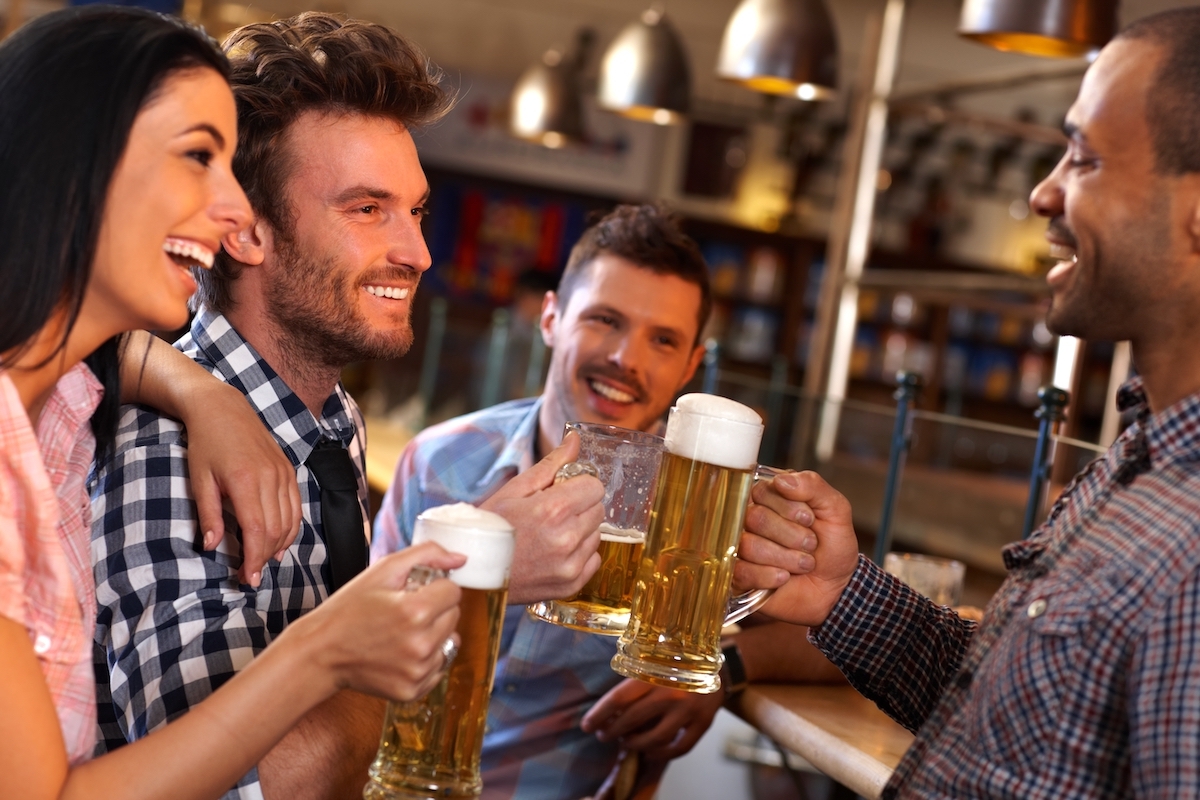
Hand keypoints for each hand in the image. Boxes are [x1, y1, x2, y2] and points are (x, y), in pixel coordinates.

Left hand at [185, 380, 301, 587]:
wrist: (223, 408)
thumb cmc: (206, 444)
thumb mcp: (199, 480)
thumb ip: (208, 515)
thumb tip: (210, 547)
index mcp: (245, 481)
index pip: (257, 531)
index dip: (254, 558)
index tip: (247, 578)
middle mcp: (270, 478)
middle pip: (276, 530)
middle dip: (264, 558)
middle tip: (250, 575)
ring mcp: (283, 473)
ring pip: (290, 521)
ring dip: (278, 546)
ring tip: (262, 561)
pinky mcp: (288, 470)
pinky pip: (296, 507)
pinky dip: (290, 528)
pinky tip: (278, 541)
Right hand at [300, 542, 465, 701]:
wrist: (321, 652)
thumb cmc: (349, 609)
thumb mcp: (384, 570)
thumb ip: (427, 555)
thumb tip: (460, 559)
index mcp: (416, 611)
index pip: (453, 591)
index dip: (434, 587)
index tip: (414, 592)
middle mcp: (421, 644)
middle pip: (454, 616)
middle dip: (435, 610)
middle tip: (404, 612)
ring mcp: (417, 671)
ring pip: (449, 642)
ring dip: (432, 635)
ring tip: (401, 633)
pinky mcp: (412, 691)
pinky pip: (437, 667)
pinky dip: (425, 659)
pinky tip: (400, 653)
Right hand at [480, 432, 604, 604]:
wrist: (471, 573)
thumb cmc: (489, 528)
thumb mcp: (515, 489)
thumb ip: (551, 464)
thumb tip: (575, 439)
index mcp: (553, 510)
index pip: (595, 487)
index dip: (579, 485)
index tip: (562, 491)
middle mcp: (566, 539)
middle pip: (598, 510)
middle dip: (580, 506)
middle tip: (551, 513)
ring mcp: (570, 565)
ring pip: (596, 535)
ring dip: (580, 531)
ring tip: (549, 535)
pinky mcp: (571, 585)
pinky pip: (593, 559)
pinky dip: (579, 554)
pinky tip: (553, 553)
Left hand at [580, 679, 722, 760]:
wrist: (720, 666)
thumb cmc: (679, 665)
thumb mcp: (655, 665)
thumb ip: (636, 684)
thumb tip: (609, 709)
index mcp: (654, 673)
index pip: (619, 698)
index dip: (599, 714)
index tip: (586, 725)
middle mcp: (670, 692)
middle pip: (632, 719)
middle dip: (612, 731)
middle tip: (603, 735)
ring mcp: (688, 710)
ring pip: (654, 739)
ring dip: (634, 744)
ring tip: (625, 743)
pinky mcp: (702, 725)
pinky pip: (678, 748)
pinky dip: (661, 754)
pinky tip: (650, 752)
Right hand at [733, 471, 859, 626]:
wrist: (835, 589)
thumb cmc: (832, 548)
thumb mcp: (835, 510)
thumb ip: (813, 486)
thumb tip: (781, 480)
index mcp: (771, 499)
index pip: (762, 492)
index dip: (789, 508)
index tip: (810, 520)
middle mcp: (751, 520)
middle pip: (754, 517)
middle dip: (791, 535)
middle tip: (810, 545)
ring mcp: (742, 547)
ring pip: (748, 545)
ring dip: (785, 558)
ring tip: (803, 564)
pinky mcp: (738, 574)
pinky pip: (741, 571)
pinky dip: (769, 576)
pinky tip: (784, 577)